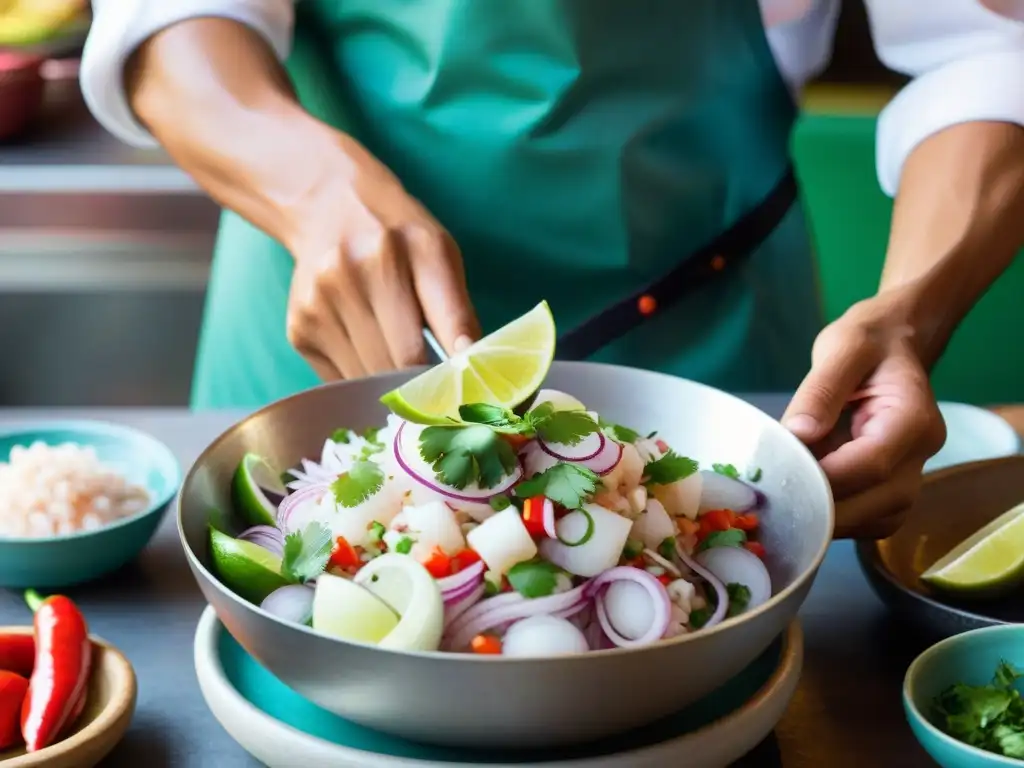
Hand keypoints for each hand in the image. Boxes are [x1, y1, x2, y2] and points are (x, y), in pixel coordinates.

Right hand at [283, 135, 479, 379]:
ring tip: (401, 371)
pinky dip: (362, 380)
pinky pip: (341, 380)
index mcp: (412, 248)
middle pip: (405, 361)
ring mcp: (323, 303)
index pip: (447, 323)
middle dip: (427, 384)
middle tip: (440, 395)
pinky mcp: (300, 329)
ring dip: (392, 387)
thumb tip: (476, 373)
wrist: (325, 204)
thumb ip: (458, 310)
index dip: (463, 365)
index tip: (473, 391)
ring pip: (371, 378)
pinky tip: (367, 354)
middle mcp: (360, 272)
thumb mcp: (438, 253)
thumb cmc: (396, 236)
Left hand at [782, 290, 946, 538]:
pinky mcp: (895, 485)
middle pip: (880, 503)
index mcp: (913, 419)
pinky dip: (839, 519)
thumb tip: (798, 434)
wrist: (895, 340)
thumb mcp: (842, 348)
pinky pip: (872, 518)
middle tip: (775, 503)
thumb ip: (820, 391)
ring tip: (786, 505)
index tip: (781, 480)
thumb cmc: (869, 339)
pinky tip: (805, 503)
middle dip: (827, 510)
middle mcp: (922, 454)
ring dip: (832, 521)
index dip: (826, 480)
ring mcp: (913, 473)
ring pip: (879, 520)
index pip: (872, 465)